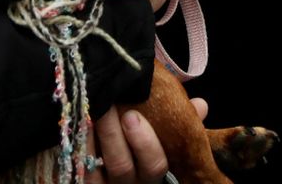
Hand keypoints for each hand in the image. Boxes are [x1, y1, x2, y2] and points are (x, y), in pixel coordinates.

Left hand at [89, 99, 207, 183]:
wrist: (112, 169)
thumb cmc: (142, 145)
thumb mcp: (163, 138)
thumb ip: (178, 124)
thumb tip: (200, 105)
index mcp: (152, 173)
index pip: (155, 166)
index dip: (145, 143)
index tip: (133, 116)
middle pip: (124, 167)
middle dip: (115, 136)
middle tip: (113, 107)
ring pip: (101, 169)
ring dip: (98, 136)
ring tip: (96, 108)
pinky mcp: (86, 183)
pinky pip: (82, 168)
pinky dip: (82, 143)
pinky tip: (81, 121)